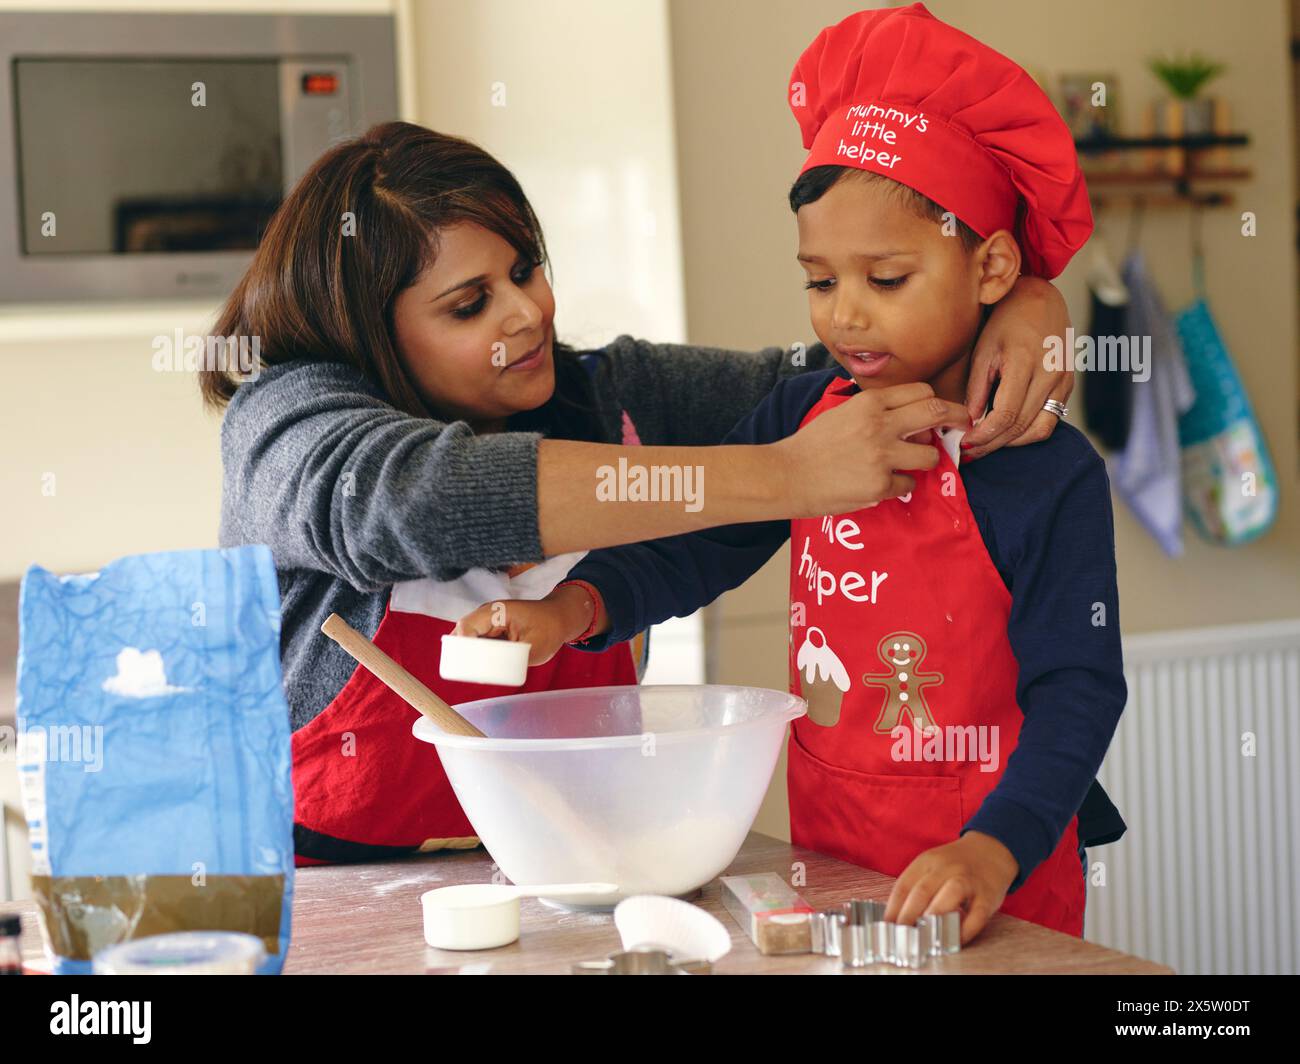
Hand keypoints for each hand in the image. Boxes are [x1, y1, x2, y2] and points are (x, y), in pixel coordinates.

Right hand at [451, 584, 599, 665]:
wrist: (559, 618)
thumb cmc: (550, 629)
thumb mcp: (533, 649)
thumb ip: (511, 661)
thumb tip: (487, 674)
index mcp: (496, 612)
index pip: (466, 627)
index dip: (461, 647)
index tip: (466, 667)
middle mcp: (487, 613)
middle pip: (461, 633)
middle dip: (462, 653)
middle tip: (470, 674)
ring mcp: (487, 620)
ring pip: (466, 638)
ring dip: (469, 654)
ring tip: (477, 671)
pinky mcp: (490, 628)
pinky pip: (475, 640)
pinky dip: (476, 653)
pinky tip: (482, 666)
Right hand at [772, 382, 970, 515]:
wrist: (786, 474)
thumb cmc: (810, 445)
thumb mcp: (841, 413)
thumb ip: (872, 410)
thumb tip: (905, 414)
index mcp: (869, 403)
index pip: (921, 392)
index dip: (937, 402)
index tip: (945, 412)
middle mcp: (879, 424)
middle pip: (936, 413)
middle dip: (958, 418)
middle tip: (964, 426)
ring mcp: (882, 455)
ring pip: (930, 455)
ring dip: (926, 460)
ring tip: (911, 464)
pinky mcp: (880, 484)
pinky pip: (908, 484)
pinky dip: (900, 486)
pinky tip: (882, 484)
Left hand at [883, 831, 1018, 945]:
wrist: (990, 851)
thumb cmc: (955, 866)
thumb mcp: (932, 867)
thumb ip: (916, 887)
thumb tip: (897, 919)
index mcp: (927, 861)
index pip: (904, 885)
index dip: (893, 909)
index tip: (887, 928)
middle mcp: (946, 867)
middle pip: (922, 892)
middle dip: (908, 917)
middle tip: (902, 938)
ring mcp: (968, 880)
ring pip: (949, 897)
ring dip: (934, 918)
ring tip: (923, 937)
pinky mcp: (988, 896)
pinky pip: (976, 915)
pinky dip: (964, 930)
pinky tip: (954, 940)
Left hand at [962, 276, 1073, 459]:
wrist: (1040, 301)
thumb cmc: (1006, 322)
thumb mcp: (983, 350)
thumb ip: (977, 388)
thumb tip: (970, 422)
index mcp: (1026, 363)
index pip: (1006, 414)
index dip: (984, 435)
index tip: (965, 443)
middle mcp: (1050, 375)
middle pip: (1021, 426)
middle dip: (992, 444)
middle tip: (969, 452)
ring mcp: (1064, 381)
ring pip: (1039, 429)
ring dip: (1012, 443)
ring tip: (986, 446)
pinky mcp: (1068, 386)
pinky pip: (1050, 420)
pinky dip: (1028, 432)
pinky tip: (1007, 433)